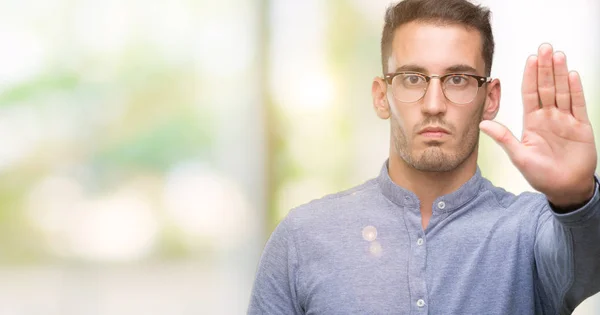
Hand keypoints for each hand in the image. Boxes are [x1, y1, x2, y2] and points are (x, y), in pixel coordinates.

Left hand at [479, 43, 596, 207]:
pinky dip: (576, 90)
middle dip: (545, 67)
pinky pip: (578, 104)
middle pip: (547, 87)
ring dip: (560, 73)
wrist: (564, 188)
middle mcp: (549, 117)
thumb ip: (504, 137)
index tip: (530, 58)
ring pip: (563, 91)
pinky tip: (572, 75)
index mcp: (532, 122)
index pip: (530, 93)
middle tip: (545, 47)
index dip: (530, 76)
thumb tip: (483, 123)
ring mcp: (565, 120)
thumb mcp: (519, 156)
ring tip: (558, 55)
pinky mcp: (581, 127)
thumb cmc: (541, 174)